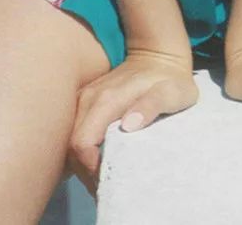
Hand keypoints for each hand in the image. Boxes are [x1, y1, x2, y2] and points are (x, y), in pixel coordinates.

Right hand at [66, 47, 198, 195]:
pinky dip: (84, 151)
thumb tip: (128, 126)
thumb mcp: (171, 93)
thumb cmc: (170, 78)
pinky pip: (76, 131)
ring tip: (107, 178)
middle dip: (86, 172)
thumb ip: (151, 106)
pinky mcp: (86, 101)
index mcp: (105, 100)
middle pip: (71, 147)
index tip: (111, 183)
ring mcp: (85, 98)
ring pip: (71, 140)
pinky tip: (101, 161)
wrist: (158, 53)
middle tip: (110, 187)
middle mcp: (88, 99)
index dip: (91, 170)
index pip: (81, 145)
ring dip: (83, 163)